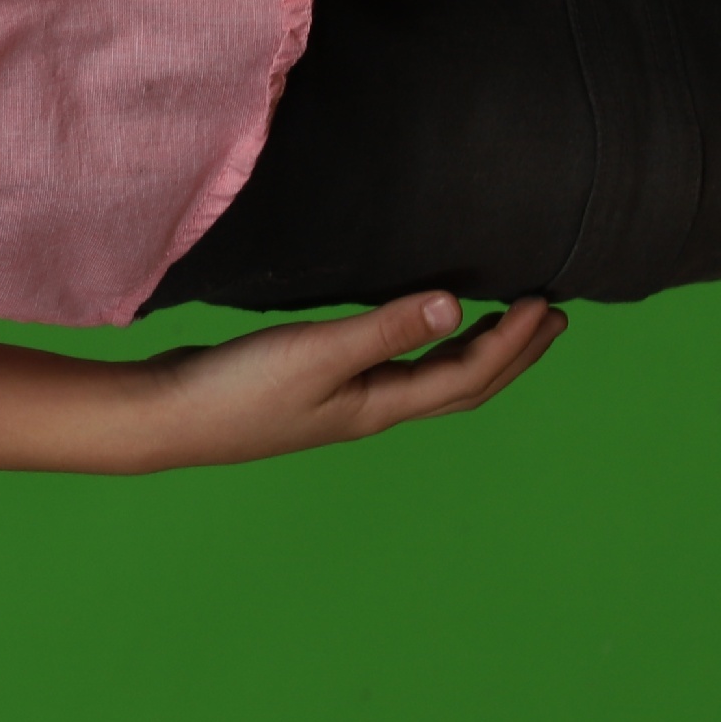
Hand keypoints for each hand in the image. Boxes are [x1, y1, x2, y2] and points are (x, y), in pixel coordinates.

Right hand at [135, 291, 561, 470]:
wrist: (168, 417)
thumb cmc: (236, 390)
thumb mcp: (316, 353)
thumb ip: (385, 329)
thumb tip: (457, 308)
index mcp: (379, 406)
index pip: (467, 376)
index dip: (514, 344)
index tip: (547, 304)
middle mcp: (371, 409)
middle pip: (461, 385)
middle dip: (512, 355)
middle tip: (553, 319)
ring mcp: (343, 402)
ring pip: (430, 380)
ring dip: (474, 353)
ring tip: (502, 324)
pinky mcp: (315, 387)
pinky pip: (394, 367)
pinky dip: (424, 346)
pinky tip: (412, 327)